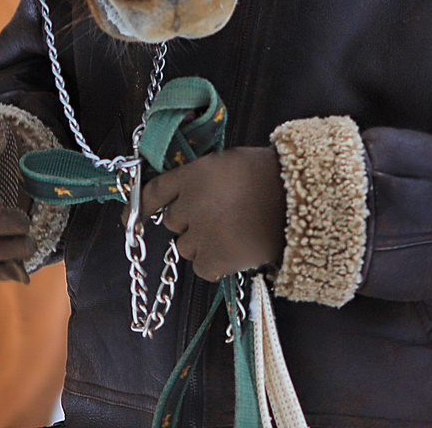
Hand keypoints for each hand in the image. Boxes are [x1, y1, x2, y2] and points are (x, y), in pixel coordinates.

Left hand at [139, 146, 285, 281]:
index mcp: (193, 175)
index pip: (154, 192)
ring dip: (203, 243)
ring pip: (187, 247)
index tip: (131, 217)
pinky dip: (216, 264)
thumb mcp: (228, 163)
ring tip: (232, 233)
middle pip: (174, 223)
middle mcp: (191, 204)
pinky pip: (202, 268)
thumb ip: (201, 177)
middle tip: (219, 218)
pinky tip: (235, 252)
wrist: (300, 201)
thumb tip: (183, 194)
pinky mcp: (216, 259)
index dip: (139, 206)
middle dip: (190, 222)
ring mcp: (202, 233)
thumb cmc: (269, 177)